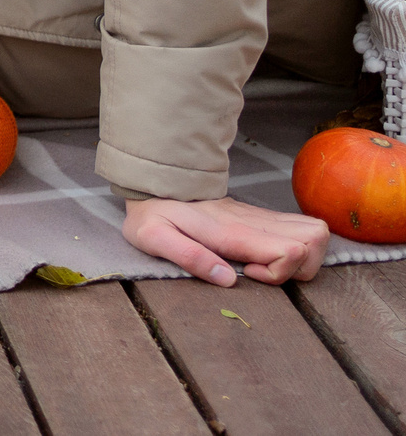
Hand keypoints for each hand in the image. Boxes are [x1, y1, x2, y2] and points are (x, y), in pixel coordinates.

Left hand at [122, 196, 327, 285]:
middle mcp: (254, 222)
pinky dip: (296, 247)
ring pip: (315, 232)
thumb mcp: (154, 238)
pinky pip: (301, 229)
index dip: (279, 272)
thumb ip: (189, 257)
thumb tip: (228, 279)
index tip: (248, 273)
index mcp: (232, 231)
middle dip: (300, 267)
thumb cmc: (152, 215)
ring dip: (303, 258)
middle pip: (315, 240)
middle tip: (262, 271)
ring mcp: (260, 217)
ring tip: (265, 264)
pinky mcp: (260, 217)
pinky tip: (263, 255)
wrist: (153, 187)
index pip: (291, 250)